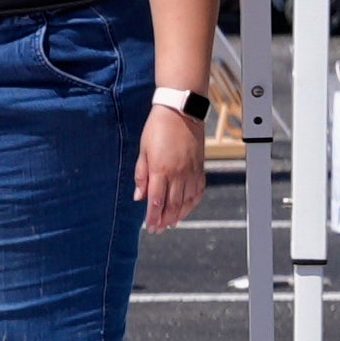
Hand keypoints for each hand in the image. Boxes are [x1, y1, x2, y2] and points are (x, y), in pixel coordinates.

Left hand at [136, 102, 206, 230]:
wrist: (181, 111)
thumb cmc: (158, 127)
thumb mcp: (143, 151)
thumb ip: (141, 175)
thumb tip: (139, 196)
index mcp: (161, 169)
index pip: (156, 200)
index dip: (152, 217)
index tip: (149, 226)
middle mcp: (178, 173)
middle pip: (172, 204)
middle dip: (164, 220)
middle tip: (158, 229)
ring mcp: (191, 170)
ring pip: (186, 200)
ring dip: (179, 214)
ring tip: (171, 223)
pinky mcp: (200, 167)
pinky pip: (198, 190)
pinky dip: (192, 202)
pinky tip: (186, 208)